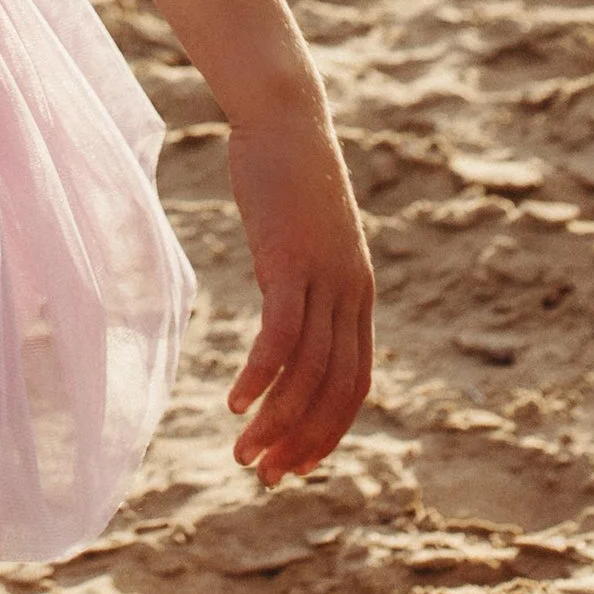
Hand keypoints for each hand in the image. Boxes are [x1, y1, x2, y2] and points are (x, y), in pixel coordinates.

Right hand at [224, 108, 373, 486]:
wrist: (286, 119)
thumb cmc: (287, 177)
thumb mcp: (303, 240)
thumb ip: (302, 281)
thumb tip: (285, 311)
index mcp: (358, 295)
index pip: (354, 383)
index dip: (327, 430)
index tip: (294, 464)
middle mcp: (351, 294)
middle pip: (335, 389)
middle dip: (302, 440)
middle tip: (265, 475)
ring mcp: (323, 279)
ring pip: (308, 372)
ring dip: (276, 420)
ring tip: (244, 453)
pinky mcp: (290, 261)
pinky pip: (279, 335)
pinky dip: (260, 376)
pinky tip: (236, 402)